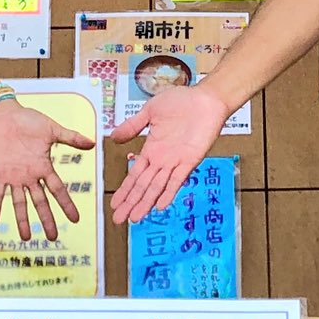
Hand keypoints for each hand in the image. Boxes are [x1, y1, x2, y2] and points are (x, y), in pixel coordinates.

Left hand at [0, 103, 91, 241]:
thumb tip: (92, 143)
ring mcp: (14, 177)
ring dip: (22, 220)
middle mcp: (30, 176)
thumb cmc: (28, 120)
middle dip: (46, 219)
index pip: (58, 190)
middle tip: (53, 237)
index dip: (66, 205)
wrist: (4, 114)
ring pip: (19, 203)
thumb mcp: (52, 129)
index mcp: (44, 167)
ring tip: (25, 238)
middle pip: (40, 202)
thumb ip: (71, 138)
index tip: (75, 219)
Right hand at [109, 83, 231, 224]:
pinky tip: (160, 206)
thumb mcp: (150, 111)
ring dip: (145, 203)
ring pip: (157, 187)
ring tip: (135, 218)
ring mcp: (176, 161)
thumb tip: (113, 137)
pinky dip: (169, 192)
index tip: (114, 203)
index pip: (135, 175)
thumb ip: (132, 126)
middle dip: (130, 203)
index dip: (124, 190)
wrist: (206, 98)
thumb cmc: (182, 101)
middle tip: (118, 220)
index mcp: (152, 149)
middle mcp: (162, 159)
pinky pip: (178, 179)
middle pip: (143, 186)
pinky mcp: (191, 160)